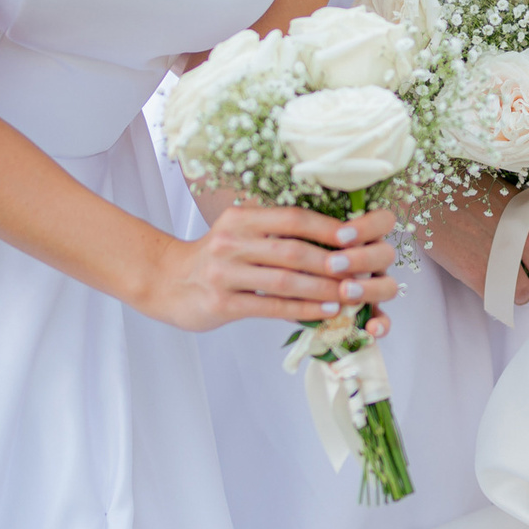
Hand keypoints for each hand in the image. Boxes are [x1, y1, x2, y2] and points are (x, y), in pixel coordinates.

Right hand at [142, 205, 401, 333]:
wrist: (166, 281)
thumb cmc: (215, 257)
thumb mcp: (240, 232)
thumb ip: (275, 232)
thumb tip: (333, 238)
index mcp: (241, 218)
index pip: (292, 218)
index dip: (326, 227)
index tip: (355, 236)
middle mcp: (231, 242)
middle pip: (293, 250)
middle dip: (332, 262)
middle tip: (362, 271)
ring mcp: (224, 274)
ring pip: (285, 281)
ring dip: (323, 288)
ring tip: (351, 293)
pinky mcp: (222, 303)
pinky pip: (271, 307)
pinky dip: (303, 310)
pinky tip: (326, 310)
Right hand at [415, 176, 528, 308]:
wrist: (428, 191)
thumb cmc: (464, 182)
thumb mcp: (506, 184)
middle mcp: (525, 236)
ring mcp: (504, 258)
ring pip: (525, 291)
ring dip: (523, 293)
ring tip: (520, 293)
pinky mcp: (480, 275)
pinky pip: (499, 300)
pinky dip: (499, 301)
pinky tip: (496, 296)